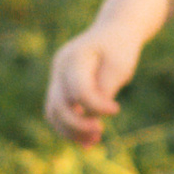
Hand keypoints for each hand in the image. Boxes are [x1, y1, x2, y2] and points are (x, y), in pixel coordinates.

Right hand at [45, 23, 138, 144]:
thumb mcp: (120, 66)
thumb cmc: (120, 48)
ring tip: (94, 141)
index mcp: (74, 57)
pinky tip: (88, 140)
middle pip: (59, 105)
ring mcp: (57, 77)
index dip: (97, 106)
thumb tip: (90, 117)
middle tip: (100, 133)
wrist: (114, 32)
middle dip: (79, 125)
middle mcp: (59, 68)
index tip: (116, 109)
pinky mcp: (60, 87)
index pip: (79, 91)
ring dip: (71, 131)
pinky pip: (58, 113)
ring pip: (53, 113)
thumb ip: (105, 89)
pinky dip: (71, 128)